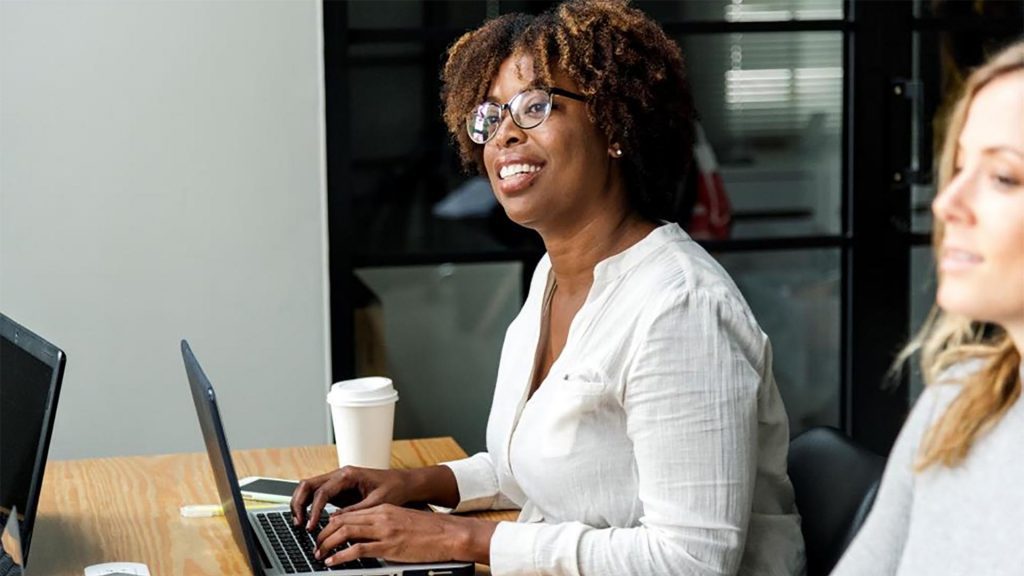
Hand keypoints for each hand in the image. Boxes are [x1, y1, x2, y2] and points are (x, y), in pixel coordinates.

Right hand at [290, 466, 413, 529]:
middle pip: (308, 484)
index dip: (314, 510)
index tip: (312, 525)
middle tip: (299, 523)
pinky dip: (309, 505)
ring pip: (309, 487)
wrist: (403, 483)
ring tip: (300, 523)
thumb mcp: (377, 502)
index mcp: (349, 474)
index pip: (323, 491)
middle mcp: (340, 475)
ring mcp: (337, 481)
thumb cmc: (394, 488)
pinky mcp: (338, 490)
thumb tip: (335, 520)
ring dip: (301, 503)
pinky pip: (317, 495)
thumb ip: (356, 511)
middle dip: (299, 503)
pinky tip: (310, 519)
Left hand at [314, 504, 494, 566]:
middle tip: (317, 545)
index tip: (325, 533)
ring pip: (345, 533)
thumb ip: (386, 524)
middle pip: (343, 521)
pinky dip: (340, 556)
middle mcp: (381, 516)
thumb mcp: (404, 521)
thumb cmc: (431, 530)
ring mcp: (384, 531)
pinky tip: (333, 562)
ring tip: (320, 554)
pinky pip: (357, 550)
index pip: (350, 513)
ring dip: (328, 544)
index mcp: (384, 509)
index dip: (332, 523)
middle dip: (324, 534)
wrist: (450, 534)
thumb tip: (370, 534)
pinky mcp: (388, 546)